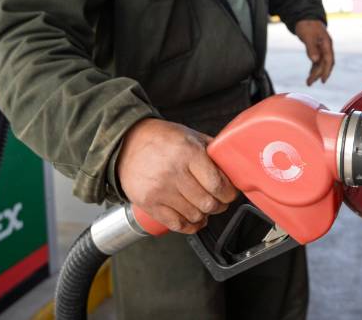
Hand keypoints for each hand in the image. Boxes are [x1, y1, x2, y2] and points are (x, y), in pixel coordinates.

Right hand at [116, 118, 238, 232]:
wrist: (127, 143)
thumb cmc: (161, 139)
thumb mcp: (190, 135)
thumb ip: (212, 150)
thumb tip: (234, 165)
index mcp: (188, 152)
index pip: (218, 184)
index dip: (229, 193)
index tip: (230, 193)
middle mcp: (174, 172)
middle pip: (208, 203)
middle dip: (219, 205)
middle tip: (219, 201)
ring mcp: (160, 190)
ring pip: (194, 215)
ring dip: (204, 215)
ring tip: (204, 208)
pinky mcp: (149, 203)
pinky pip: (176, 224)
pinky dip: (189, 226)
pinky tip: (193, 219)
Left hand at [294, 19, 333, 85]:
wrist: (305, 17)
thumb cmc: (307, 25)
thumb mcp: (308, 36)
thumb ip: (311, 48)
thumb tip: (315, 60)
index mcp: (326, 43)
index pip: (328, 60)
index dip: (326, 71)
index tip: (322, 80)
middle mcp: (326, 47)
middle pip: (325, 63)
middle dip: (319, 74)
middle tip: (310, 83)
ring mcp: (322, 48)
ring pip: (321, 63)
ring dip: (315, 72)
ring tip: (309, 82)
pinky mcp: (317, 48)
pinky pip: (317, 61)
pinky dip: (314, 67)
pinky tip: (310, 74)